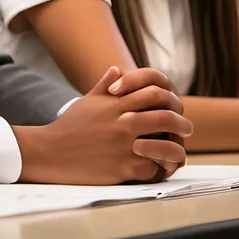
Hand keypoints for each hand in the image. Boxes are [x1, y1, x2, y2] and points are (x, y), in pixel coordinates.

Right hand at [14, 67, 191, 184]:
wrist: (51, 151)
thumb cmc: (70, 126)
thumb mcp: (86, 101)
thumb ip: (103, 85)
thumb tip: (117, 69)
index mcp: (114, 105)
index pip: (151, 94)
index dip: (168, 99)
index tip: (175, 107)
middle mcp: (122, 123)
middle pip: (164, 118)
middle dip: (182, 124)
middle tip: (187, 129)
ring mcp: (124, 147)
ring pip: (166, 146)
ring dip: (177, 149)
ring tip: (180, 152)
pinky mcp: (123, 168)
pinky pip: (153, 169)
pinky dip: (160, 169)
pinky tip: (161, 168)